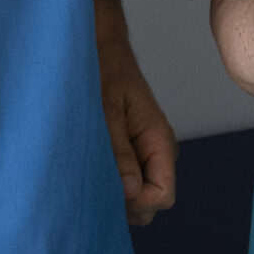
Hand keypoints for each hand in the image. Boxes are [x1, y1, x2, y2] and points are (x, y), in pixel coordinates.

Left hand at [99, 41, 177, 224]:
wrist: (104, 49)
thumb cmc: (104, 73)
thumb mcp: (107, 111)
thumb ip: (119, 151)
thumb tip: (130, 191)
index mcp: (159, 140)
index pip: (163, 195)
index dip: (138, 202)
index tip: (109, 191)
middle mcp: (159, 150)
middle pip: (153, 202)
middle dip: (127, 204)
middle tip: (95, 186)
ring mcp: (147, 152)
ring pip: (141, 195)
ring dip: (119, 195)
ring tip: (90, 175)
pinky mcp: (134, 151)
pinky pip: (131, 181)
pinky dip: (114, 184)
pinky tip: (92, 170)